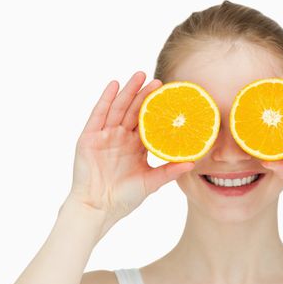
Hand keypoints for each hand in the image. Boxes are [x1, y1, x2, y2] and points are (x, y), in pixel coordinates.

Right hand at [63, 71, 194, 238]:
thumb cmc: (124, 198)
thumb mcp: (151, 182)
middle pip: (134, 111)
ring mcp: (104, 135)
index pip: (148, 122)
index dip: (157, 109)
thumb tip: (193, 162)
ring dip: (128, 91)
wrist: (99, 208)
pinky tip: (114, 85)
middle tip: (158, 80)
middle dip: (144, 94)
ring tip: (139, 75)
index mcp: (135, 146)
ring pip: (118, 108)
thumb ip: (169, 171)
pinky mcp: (89, 137)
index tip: (170, 96)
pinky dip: (106, 99)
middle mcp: (120, 137)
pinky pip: (99, 114)